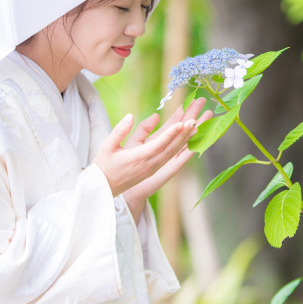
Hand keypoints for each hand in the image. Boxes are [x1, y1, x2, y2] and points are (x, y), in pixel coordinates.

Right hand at [109, 98, 212, 222]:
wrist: (103, 188)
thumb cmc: (103, 165)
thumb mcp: (107, 146)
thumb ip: (120, 130)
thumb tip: (131, 115)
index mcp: (137, 158)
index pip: (158, 145)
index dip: (170, 134)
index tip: (182, 123)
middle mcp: (149, 165)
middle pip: (171, 147)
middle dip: (185, 132)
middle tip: (197, 118)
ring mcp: (153, 168)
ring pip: (174, 152)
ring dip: (187, 138)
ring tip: (199, 124)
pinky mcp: (155, 169)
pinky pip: (172, 157)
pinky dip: (182, 147)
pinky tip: (192, 139)